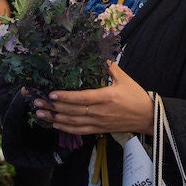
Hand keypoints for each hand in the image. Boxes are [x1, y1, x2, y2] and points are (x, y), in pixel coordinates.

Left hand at [30, 61, 154, 135]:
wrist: (148, 117)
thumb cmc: (136, 96)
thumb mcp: (124, 78)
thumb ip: (109, 67)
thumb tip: (98, 54)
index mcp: (106, 97)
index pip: (82, 98)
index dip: (66, 97)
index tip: (52, 94)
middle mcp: (100, 112)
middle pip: (72, 111)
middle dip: (53, 107)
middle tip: (36, 103)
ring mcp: (99, 123)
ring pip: (73, 122)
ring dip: (54, 119)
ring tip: (39, 114)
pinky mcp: (99, 130)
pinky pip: (79, 131)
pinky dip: (66, 128)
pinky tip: (54, 124)